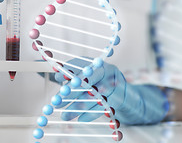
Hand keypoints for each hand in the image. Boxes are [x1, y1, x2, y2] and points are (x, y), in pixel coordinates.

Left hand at [54, 58, 168, 124]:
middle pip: (88, 81)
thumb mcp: (85, 77)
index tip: (57, 78)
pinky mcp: (120, 97)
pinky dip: (90, 114)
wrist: (124, 94)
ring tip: (65, 116)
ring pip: (94, 96)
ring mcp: (115, 84)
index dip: (69, 71)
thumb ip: (72, 76)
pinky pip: (103, 107)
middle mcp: (107, 70)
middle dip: (71, 92)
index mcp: (97, 63)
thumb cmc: (98, 84)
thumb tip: (57, 75)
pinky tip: (80, 119)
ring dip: (78, 107)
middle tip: (57, 102)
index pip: (82, 64)